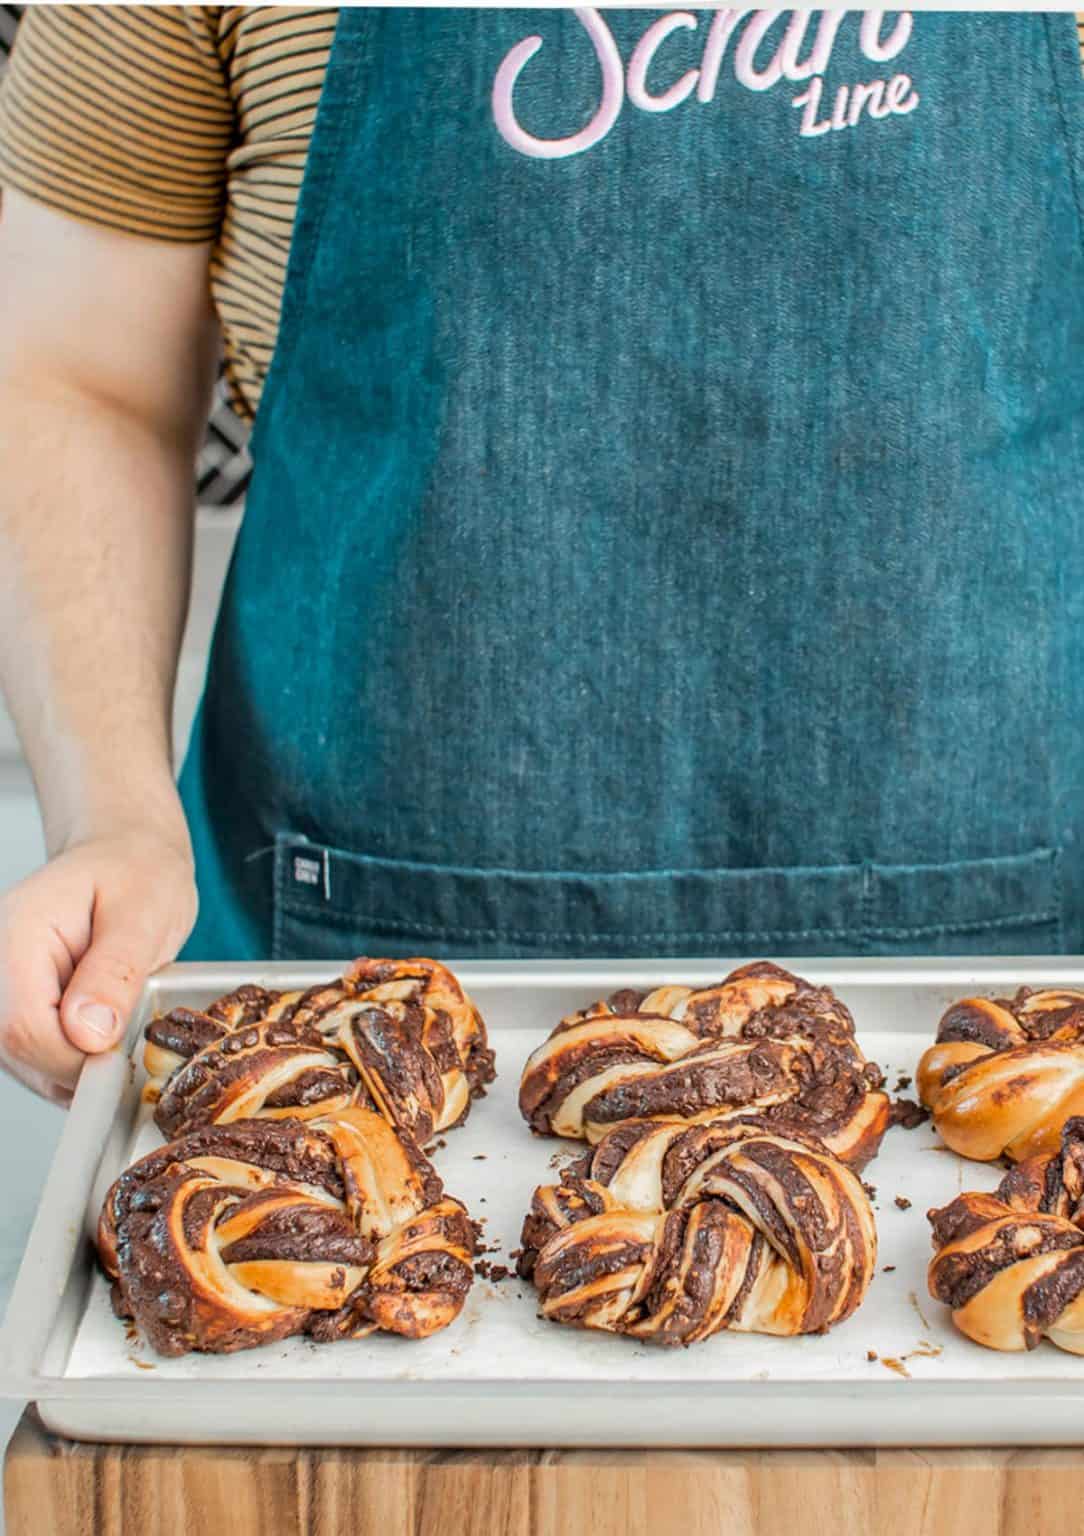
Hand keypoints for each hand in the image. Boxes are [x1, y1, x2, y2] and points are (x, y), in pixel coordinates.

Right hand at [0, 829, 196, 1102]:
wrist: (128, 860)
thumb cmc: (138, 874)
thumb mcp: (143, 913)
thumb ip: (115, 972)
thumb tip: (89, 1034)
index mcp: (18, 932)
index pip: (22, 1025)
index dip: (75, 1055)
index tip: (124, 1051)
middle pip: (19, 1050)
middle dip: (82, 1063)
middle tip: (133, 1038)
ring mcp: (2, 991)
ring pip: (27, 1063)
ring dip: (82, 1064)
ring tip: (122, 1020)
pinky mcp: (16, 1010)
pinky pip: (39, 1060)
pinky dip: (78, 1061)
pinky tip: (107, 1029)